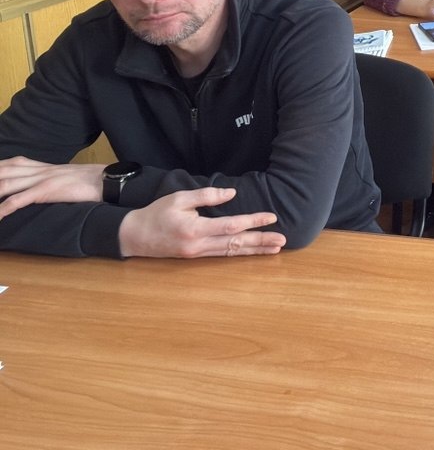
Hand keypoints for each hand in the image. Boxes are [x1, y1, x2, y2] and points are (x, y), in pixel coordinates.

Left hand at [0, 157, 103, 220]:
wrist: (105, 181)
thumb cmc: (88, 181)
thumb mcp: (63, 177)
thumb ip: (47, 179)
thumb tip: (38, 188)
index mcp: (41, 166)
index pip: (10, 164)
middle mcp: (37, 169)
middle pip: (2, 171)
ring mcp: (40, 179)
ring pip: (4, 184)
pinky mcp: (46, 190)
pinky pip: (18, 200)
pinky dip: (3, 209)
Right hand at [118, 188, 285, 258]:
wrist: (133, 236)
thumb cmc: (155, 213)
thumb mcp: (178, 198)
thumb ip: (206, 196)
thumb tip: (232, 194)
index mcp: (195, 229)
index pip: (231, 226)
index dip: (252, 222)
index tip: (271, 218)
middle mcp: (199, 245)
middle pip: (236, 244)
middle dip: (261, 242)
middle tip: (282, 241)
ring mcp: (198, 254)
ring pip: (232, 252)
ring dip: (255, 250)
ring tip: (275, 249)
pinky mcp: (196, 256)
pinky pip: (223, 255)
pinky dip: (240, 253)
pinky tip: (253, 251)